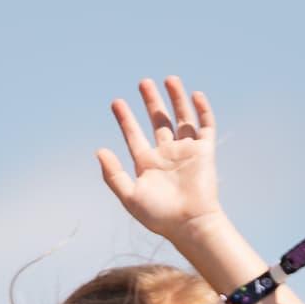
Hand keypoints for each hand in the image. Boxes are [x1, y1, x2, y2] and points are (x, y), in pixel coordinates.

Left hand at [96, 76, 225, 243]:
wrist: (190, 224)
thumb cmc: (159, 216)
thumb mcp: (129, 196)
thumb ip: (113, 174)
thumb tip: (99, 150)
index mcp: (147, 164)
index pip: (134, 135)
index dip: (125, 119)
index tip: (116, 102)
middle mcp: (167, 155)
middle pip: (158, 122)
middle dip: (151, 102)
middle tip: (143, 82)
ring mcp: (186, 152)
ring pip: (182, 119)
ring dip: (176, 99)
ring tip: (169, 79)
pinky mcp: (205, 152)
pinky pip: (205, 127)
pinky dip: (202, 110)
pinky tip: (195, 94)